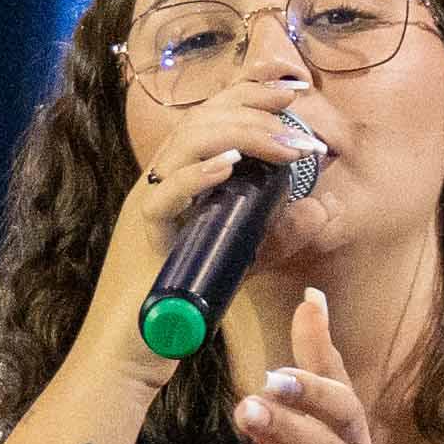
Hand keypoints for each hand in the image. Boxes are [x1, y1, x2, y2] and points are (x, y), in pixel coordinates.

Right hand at [76, 100, 317, 378]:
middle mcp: (159, 184)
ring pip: (187, 146)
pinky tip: (230, 166)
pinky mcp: (143, 237)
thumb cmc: (179, 310)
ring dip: (242, 137)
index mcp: (177, 182)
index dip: (249, 94)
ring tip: (286, 143)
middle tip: (298, 107)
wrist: (131, 356)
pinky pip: (166, 196)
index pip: (211, 119)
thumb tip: (312, 205)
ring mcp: (147, 206)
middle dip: (253, 105)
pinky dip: (198, 177)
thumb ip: (265, 230)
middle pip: (201, 120)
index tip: (294, 88)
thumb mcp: (233, 259)